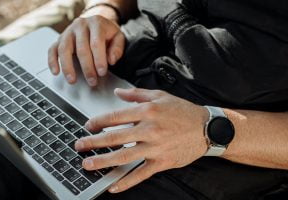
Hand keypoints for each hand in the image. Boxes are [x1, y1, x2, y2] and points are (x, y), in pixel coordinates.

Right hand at [47, 8, 124, 85]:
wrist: (95, 23)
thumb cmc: (107, 33)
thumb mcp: (118, 37)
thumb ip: (117, 48)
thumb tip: (111, 60)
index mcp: (96, 23)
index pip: (96, 42)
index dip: (99, 59)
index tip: (102, 72)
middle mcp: (80, 25)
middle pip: (81, 48)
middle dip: (87, 67)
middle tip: (92, 81)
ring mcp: (68, 32)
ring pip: (64, 49)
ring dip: (67, 67)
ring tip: (72, 80)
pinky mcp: (59, 39)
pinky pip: (52, 50)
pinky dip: (52, 61)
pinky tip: (56, 72)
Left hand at [75, 88, 208, 192]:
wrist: (207, 128)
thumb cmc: (183, 111)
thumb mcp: (160, 96)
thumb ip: (136, 94)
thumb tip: (117, 93)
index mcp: (147, 111)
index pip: (116, 116)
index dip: (98, 122)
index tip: (88, 126)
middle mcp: (149, 129)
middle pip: (115, 137)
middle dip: (94, 142)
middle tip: (79, 146)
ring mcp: (155, 147)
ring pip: (124, 156)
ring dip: (104, 161)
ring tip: (88, 164)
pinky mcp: (162, 162)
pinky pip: (141, 174)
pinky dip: (126, 181)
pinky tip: (113, 185)